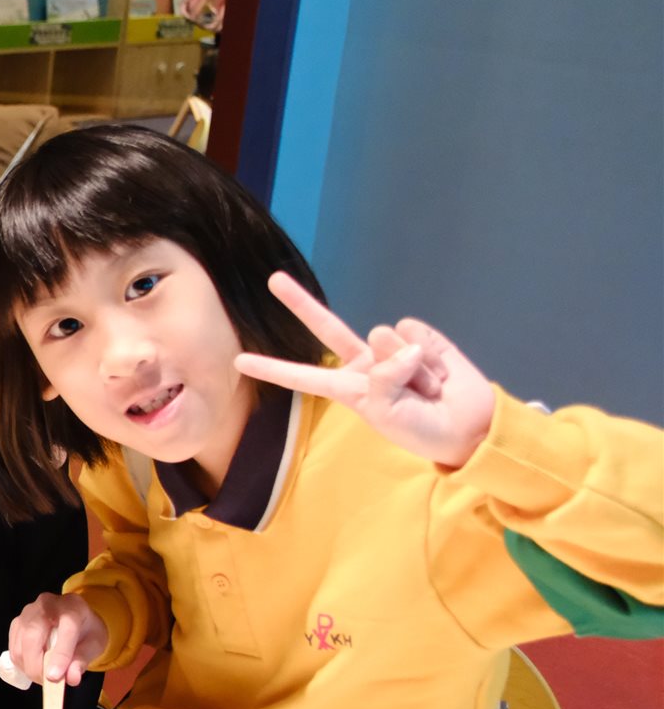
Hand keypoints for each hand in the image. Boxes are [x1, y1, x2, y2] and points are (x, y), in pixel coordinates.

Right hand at [7, 592, 106, 685]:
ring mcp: (28, 612)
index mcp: (72, 608)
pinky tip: (35, 666)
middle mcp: (46, 604)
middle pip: (33, 636)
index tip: (55, 678)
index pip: (65, 630)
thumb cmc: (85, 629)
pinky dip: (22, 663)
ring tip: (43, 676)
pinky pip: (13, 648)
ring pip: (20, 644)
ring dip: (28, 667)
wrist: (74, 615)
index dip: (60, 656)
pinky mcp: (16, 622)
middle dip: (36, 665)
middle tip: (47, 682)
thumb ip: (82, 660)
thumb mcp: (94, 645)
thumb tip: (71, 678)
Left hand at [234, 272, 493, 467]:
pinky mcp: (420, 337)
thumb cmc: (421, 429)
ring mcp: (391, 348)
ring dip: (414, 369)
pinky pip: (415, 334)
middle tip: (273, 279)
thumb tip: (396, 342)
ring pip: (387, 339)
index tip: (239, 360)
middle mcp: (365, 363)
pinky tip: (440, 373)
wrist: (469, 426)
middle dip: (300, 303)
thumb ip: (383, 379)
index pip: (304, 376)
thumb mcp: (389, 415)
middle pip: (327, 328)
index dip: (273, 368)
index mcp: (348, 388)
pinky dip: (431, 356)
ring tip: (427, 388)